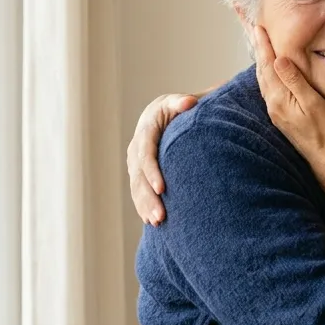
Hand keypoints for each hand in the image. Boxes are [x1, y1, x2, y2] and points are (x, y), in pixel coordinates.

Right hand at [127, 93, 198, 224]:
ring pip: (137, 186)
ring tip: (158, 223)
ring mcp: (135, 160)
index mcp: (147, 129)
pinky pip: (137, 191)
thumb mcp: (180, 101)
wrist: (167, 111)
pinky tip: (151, 222)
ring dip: (145, 206)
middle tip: (161, 216)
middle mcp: (137, 146)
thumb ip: (183, 103)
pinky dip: (143, 206)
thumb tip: (189, 102)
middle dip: (149, 197)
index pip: (146, 153)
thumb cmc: (181, 106)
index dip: (152, 172)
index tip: (162, 189)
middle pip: (139, 175)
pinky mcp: (138, 171)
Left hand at [252, 26, 324, 165]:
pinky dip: (267, 74)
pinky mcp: (280, 116)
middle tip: (254, 30)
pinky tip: (270, 72)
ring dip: (261, 61)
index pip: (268, 65)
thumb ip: (294, 81)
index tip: (258, 27)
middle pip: (261, 71)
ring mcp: (275, 112)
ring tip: (260, 46)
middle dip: (259, 49)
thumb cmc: (324, 131)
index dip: (264, 45)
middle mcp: (273, 104)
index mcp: (279, 98)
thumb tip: (278, 59)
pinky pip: (269, 89)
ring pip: (263, 80)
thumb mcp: (312, 103)